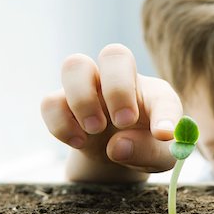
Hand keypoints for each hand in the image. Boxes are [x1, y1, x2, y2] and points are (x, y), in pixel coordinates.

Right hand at [41, 44, 182, 181]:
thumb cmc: (146, 147)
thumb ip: (149, 152)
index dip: (164, 115)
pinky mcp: (64, 106)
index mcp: (154, 94)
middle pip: (114, 54)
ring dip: (82, 98)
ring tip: (95, 129)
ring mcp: (90, 90)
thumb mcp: (160, 159)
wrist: (119, 155)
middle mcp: (121, 82)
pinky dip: (60, 124)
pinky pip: (50, 102)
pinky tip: (79, 142)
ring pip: (74, 65)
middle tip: (123, 121)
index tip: (163, 136)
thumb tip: (117, 147)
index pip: (163, 96)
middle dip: (117, 88)